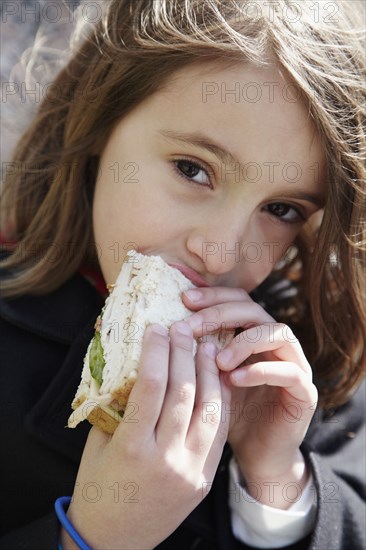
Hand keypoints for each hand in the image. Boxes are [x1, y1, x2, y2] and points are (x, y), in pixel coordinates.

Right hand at [63, 322, 229, 548]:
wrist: (113, 543)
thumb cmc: (98, 488)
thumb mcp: (99, 442)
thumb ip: (119, 404)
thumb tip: (134, 363)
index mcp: (132, 447)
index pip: (152, 385)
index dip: (156, 351)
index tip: (157, 327)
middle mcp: (166, 458)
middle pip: (183, 392)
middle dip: (184, 353)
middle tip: (183, 329)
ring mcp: (190, 470)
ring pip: (209, 409)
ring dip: (209, 373)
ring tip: (206, 346)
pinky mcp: (204, 479)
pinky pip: (219, 432)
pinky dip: (220, 401)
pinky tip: (217, 379)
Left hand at [183, 287, 317, 508]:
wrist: (256, 454)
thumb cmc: (228, 413)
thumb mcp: (208, 379)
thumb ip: (197, 355)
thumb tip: (162, 330)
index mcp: (253, 334)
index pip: (237, 300)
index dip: (213, 296)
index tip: (184, 299)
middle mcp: (276, 344)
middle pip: (255, 309)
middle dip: (222, 313)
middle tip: (192, 326)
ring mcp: (295, 365)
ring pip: (278, 333)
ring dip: (245, 342)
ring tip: (216, 360)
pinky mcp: (305, 392)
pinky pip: (289, 372)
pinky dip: (261, 371)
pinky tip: (234, 379)